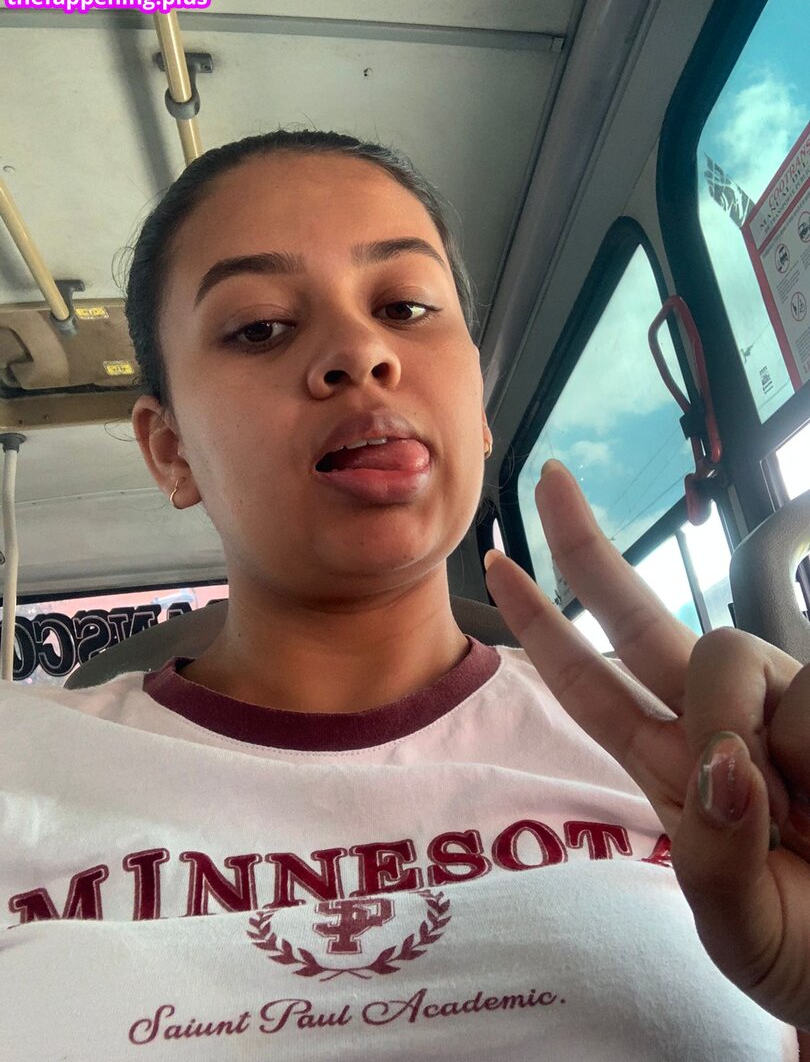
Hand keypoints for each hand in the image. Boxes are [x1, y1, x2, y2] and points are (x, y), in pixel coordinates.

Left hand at [483, 460, 809, 1032]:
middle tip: (548, 479)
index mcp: (667, 766)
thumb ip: (714, 857)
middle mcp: (716, 721)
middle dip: (585, 551)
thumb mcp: (741, 929)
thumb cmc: (806, 951)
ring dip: (746, 727)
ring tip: (806, 818)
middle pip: (640, 620)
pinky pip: (806, 689)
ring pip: (728, 652)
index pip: (590, 685)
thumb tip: (722, 759)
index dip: (542, 626)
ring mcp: (776, 704)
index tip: (496, 561)